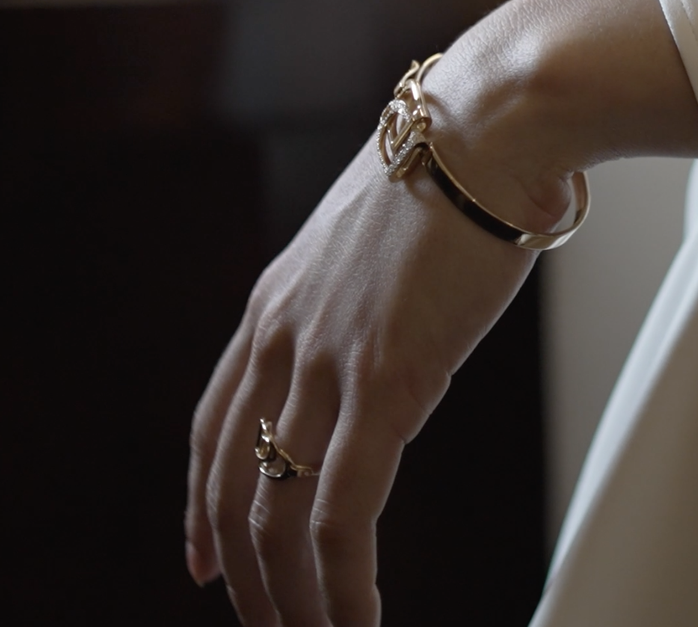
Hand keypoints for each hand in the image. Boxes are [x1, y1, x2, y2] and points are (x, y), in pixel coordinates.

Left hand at [184, 0, 697, 625]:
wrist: (494, 120)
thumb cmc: (468, 163)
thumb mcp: (391, 235)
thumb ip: (375, 290)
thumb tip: (405, 313)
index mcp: (277, 301)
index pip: (215, 425)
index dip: (203, 504)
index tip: (203, 562)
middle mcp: (282, 337)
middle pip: (233, 485)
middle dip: (244, 575)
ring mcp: (325, 362)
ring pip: (277, 518)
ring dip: (293, 600)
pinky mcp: (382, 384)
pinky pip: (340, 516)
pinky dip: (343, 587)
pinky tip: (360, 622)